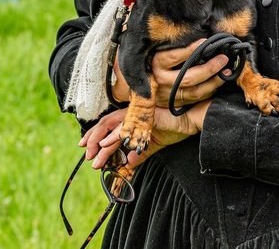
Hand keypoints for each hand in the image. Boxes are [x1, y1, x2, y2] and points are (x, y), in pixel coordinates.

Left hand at [80, 102, 210, 169]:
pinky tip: (106, 146)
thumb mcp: (153, 144)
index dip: (96, 135)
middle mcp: (132, 113)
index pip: (109, 124)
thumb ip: (141, 152)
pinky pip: (125, 127)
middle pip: (105, 124)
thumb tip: (130, 163)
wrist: (191, 120)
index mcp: (133, 117)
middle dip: (92, 140)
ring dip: (100, 143)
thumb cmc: (176, 127)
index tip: (87, 148)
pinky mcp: (142, 117)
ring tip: (95, 158)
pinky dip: (114, 137)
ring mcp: (137, 114)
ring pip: (111, 127)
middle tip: (87, 155)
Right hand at [151, 40, 228, 107]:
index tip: (205, 41)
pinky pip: (196, 99)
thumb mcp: (157, 51)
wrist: (140, 85)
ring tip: (227, 71)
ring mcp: (168, 95)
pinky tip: (219, 82)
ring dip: (214, 82)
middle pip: (188, 77)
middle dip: (209, 68)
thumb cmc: (153, 62)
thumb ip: (173, 47)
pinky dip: (209, 91)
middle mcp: (161, 81)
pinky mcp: (174, 104)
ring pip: (195, 91)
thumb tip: (200, 40)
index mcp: (156, 64)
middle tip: (223, 58)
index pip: (173, 57)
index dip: (190, 50)